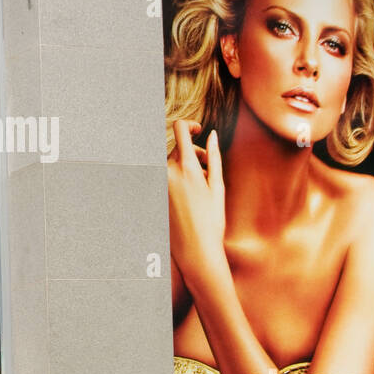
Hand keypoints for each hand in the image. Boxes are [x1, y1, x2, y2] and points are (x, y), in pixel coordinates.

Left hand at [167, 119, 226, 285]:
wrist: (195, 249)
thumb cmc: (211, 220)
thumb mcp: (217, 186)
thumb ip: (214, 157)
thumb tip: (212, 135)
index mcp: (186, 168)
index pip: (179, 129)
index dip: (190, 124)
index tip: (199, 129)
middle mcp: (168, 173)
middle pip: (177, 148)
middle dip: (194, 152)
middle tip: (209, 168)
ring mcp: (159, 184)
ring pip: (171, 163)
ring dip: (186, 166)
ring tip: (201, 183)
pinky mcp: (156, 194)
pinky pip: (165, 177)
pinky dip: (177, 178)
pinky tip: (189, 194)